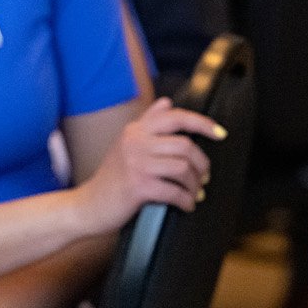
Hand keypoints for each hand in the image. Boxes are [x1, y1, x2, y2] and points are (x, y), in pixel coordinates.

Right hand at [76, 98, 217, 232]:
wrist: (88, 206)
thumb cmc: (111, 179)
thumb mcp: (125, 144)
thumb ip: (147, 122)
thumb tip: (167, 102)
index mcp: (134, 130)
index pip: (175, 117)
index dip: (203, 123)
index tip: (220, 133)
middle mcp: (135, 142)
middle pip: (186, 145)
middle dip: (202, 164)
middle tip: (203, 177)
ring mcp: (136, 164)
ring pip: (183, 168)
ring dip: (195, 185)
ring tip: (194, 193)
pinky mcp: (138, 186)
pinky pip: (175, 192)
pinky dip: (186, 201)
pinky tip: (185, 205)